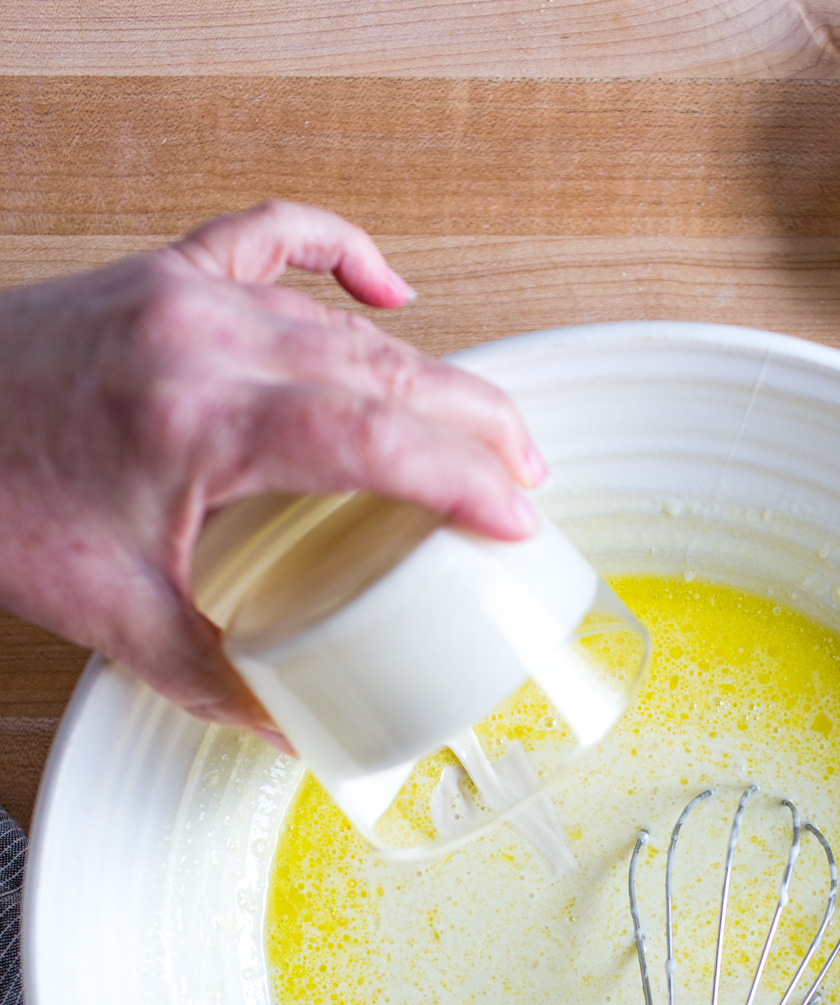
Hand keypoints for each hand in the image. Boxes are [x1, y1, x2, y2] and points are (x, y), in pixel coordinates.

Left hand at [0, 200, 544, 746]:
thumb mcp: (108, 614)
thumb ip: (213, 677)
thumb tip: (295, 727)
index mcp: (198, 418)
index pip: (370, 438)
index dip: (460, 476)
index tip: (516, 515)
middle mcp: (203, 338)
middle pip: (380, 371)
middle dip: (472, 424)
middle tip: (528, 476)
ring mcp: (186, 295)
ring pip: (344, 323)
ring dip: (426, 372)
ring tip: (483, 424)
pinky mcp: (166, 276)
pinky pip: (277, 239)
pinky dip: (346, 258)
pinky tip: (392, 288)